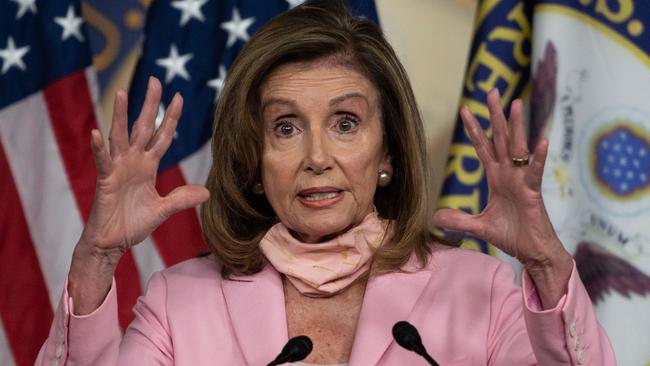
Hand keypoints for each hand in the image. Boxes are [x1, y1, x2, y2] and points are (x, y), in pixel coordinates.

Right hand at [69, 77, 208, 312]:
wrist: (113, 243)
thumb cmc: (133, 224)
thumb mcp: (163, 210)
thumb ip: (182, 199)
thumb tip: (207, 192)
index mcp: (148, 166)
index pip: (162, 136)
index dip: (171, 118)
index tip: (179, 97)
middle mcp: (133, 162)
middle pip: (143, 127)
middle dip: (149, 105)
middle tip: (154, 80)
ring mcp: (118, 169)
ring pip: (120, 136)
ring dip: (120, 116)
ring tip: (122, 93)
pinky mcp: (105, 181)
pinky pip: (102, 161)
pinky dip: (99, 148)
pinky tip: (96, 132)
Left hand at [434, 89, 571, 306]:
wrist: (533, 253)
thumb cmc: (512, 236)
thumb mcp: (479, 227)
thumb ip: (459, 220)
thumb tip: (436, 218)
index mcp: (496, 178)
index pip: (482, 147)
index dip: (474, 129)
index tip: (465, 109)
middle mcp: (509, 174)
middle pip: (499, 139)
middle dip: (495, 116)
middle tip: (492, 91)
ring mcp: (521, 181)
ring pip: (518, 148)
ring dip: (516, 126)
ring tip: (516, 103)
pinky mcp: (533, 193)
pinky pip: (535, 173)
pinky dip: (539, 158)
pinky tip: (541, 142)